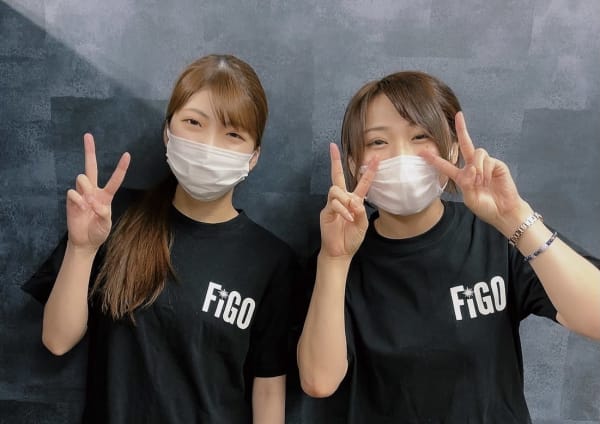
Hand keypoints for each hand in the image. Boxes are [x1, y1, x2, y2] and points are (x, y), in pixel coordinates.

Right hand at [65, 133, 129, 250]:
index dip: (121, 168)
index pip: (115, 179)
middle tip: (88, 135)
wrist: (84, 242)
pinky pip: (73, 192)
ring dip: (86, 186)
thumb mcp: (106, 224)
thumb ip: (103, 213)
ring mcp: (81, 194)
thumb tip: (94, 202)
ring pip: (82, 177)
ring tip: (87, 202)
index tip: (127, 154)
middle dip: (89, 151)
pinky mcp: (71, 200)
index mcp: (106, 196)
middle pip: (91, 167)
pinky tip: (80, 208)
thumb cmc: (98, 231)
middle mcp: (93, 191)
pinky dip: (78, 200)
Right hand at [320, 143, 378, 258]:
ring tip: (350, 214)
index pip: (362, 183)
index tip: (375, 158)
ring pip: (335, 189)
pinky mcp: (325, 212)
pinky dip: (342, 210)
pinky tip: (346, 219)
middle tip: (332, 147)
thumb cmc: (351, 238)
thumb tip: (353, 201)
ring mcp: (332, 205)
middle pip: (337, 176)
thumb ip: (361, 212)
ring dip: (345, 200)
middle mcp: (342, 200)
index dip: (369, 171)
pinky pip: (334, 203)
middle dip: (335, 161)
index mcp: (354, 201)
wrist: (340, 252)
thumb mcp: (362, 225)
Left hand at [421, 112, 528, 235]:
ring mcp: (485, 164)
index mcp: (462, 177)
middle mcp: (473, 167)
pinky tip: (488, 180)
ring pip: (477, 153)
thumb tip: (471, 168)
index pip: (446, 166)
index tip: (422, 152)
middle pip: (465, 144)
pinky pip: (486, 160)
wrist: (503, 211)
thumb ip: (466, 184)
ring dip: (476, 168)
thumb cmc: (485, 207)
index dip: (434, 159)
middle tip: (459, 116)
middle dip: (462, 129)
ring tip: (481, 182)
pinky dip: (485, 170)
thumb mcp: (470, 198)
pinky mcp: (496, 164)